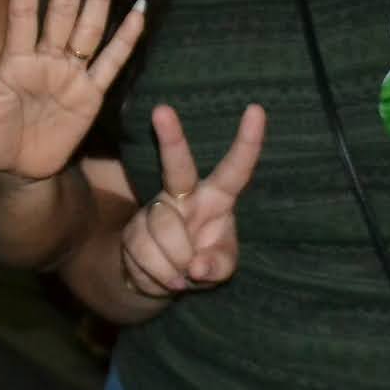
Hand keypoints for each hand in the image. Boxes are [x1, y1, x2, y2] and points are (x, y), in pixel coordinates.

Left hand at [0, 0, 145, 180]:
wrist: (12, 177)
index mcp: (14, 58)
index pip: (24, 9)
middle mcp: (45, 57)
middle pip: (63, 7)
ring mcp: (70, 74)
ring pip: (89, 25)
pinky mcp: (90, 96)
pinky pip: (112, 62)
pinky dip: (127, 38)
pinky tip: (139, 10)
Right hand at [120, 103, 265, 294]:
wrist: (162, 280)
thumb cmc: (203, 260)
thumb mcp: (222, 267)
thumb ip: (217, 266)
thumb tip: (196, 266)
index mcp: (217, 197)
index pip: (236, 168)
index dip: (248, 142)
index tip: (256, 109)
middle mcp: (184, 194)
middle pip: (178, 165)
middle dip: (170, 137)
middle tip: (161, 110)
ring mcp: (156, 209)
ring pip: (165, 229)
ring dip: (176, 262)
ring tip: (182, 274)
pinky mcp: (134, 229)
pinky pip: (146, 252)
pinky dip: (160, 275)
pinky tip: (166, 277)